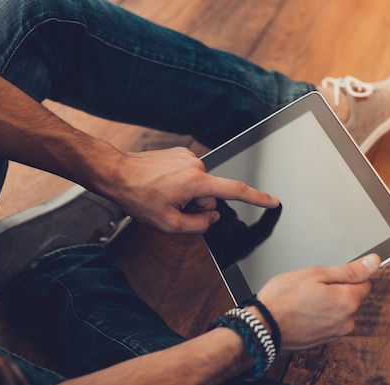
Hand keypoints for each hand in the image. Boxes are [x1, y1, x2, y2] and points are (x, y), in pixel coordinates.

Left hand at [110, 147, 279, 233]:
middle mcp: (196, 165)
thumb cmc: (138, 197)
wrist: (117, 173)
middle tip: (172, 207)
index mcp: (196, 182)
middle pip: (211, 195)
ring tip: (163, 195)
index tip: (272, 201)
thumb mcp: (169, 225)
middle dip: (197, 205)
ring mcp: (187, 157)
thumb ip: (199, 225)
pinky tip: (162, 186)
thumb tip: (212, 216)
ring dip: (187, 195)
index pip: (234, 191)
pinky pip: (189, 176)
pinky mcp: (179, 154)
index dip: (257, 198)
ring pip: (199, 186)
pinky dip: (180, 184)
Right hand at [257, 253, 380, 350]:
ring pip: (340, 309)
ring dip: (328, 303)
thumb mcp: (316, 274)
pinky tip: (303, 310)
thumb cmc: (283, 299)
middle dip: (337, 289)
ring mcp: (336, 333)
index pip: (365, 282)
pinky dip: (320, 315)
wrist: (263, 327)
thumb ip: (349, 270)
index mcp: (348, 301)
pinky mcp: (324, 340)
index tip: (329, 275)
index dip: (347, 275)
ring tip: (305, 299)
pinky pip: (330, 321)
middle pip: (352, 297)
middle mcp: (347, 321)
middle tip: (313, 286)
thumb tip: (374, 262)